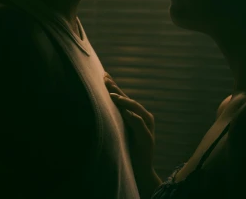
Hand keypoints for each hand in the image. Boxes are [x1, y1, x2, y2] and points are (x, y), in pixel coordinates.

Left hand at [105, 73, 160, 197]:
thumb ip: (116, 120)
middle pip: (129, 100)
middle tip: (105, 79)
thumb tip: (98, 109)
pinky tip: (126, 113)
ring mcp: (147, 128)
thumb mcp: (120, 133)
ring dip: (124, 101)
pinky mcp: (147, 139)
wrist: (141, 171)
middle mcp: (144, 118)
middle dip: (116, 89)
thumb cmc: (129, 151)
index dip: (114, 86)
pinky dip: (133, 118)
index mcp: (136, 116)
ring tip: (112, 95)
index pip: (124, 98)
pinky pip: (140, 126)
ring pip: (136, 109)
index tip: (103, 75)